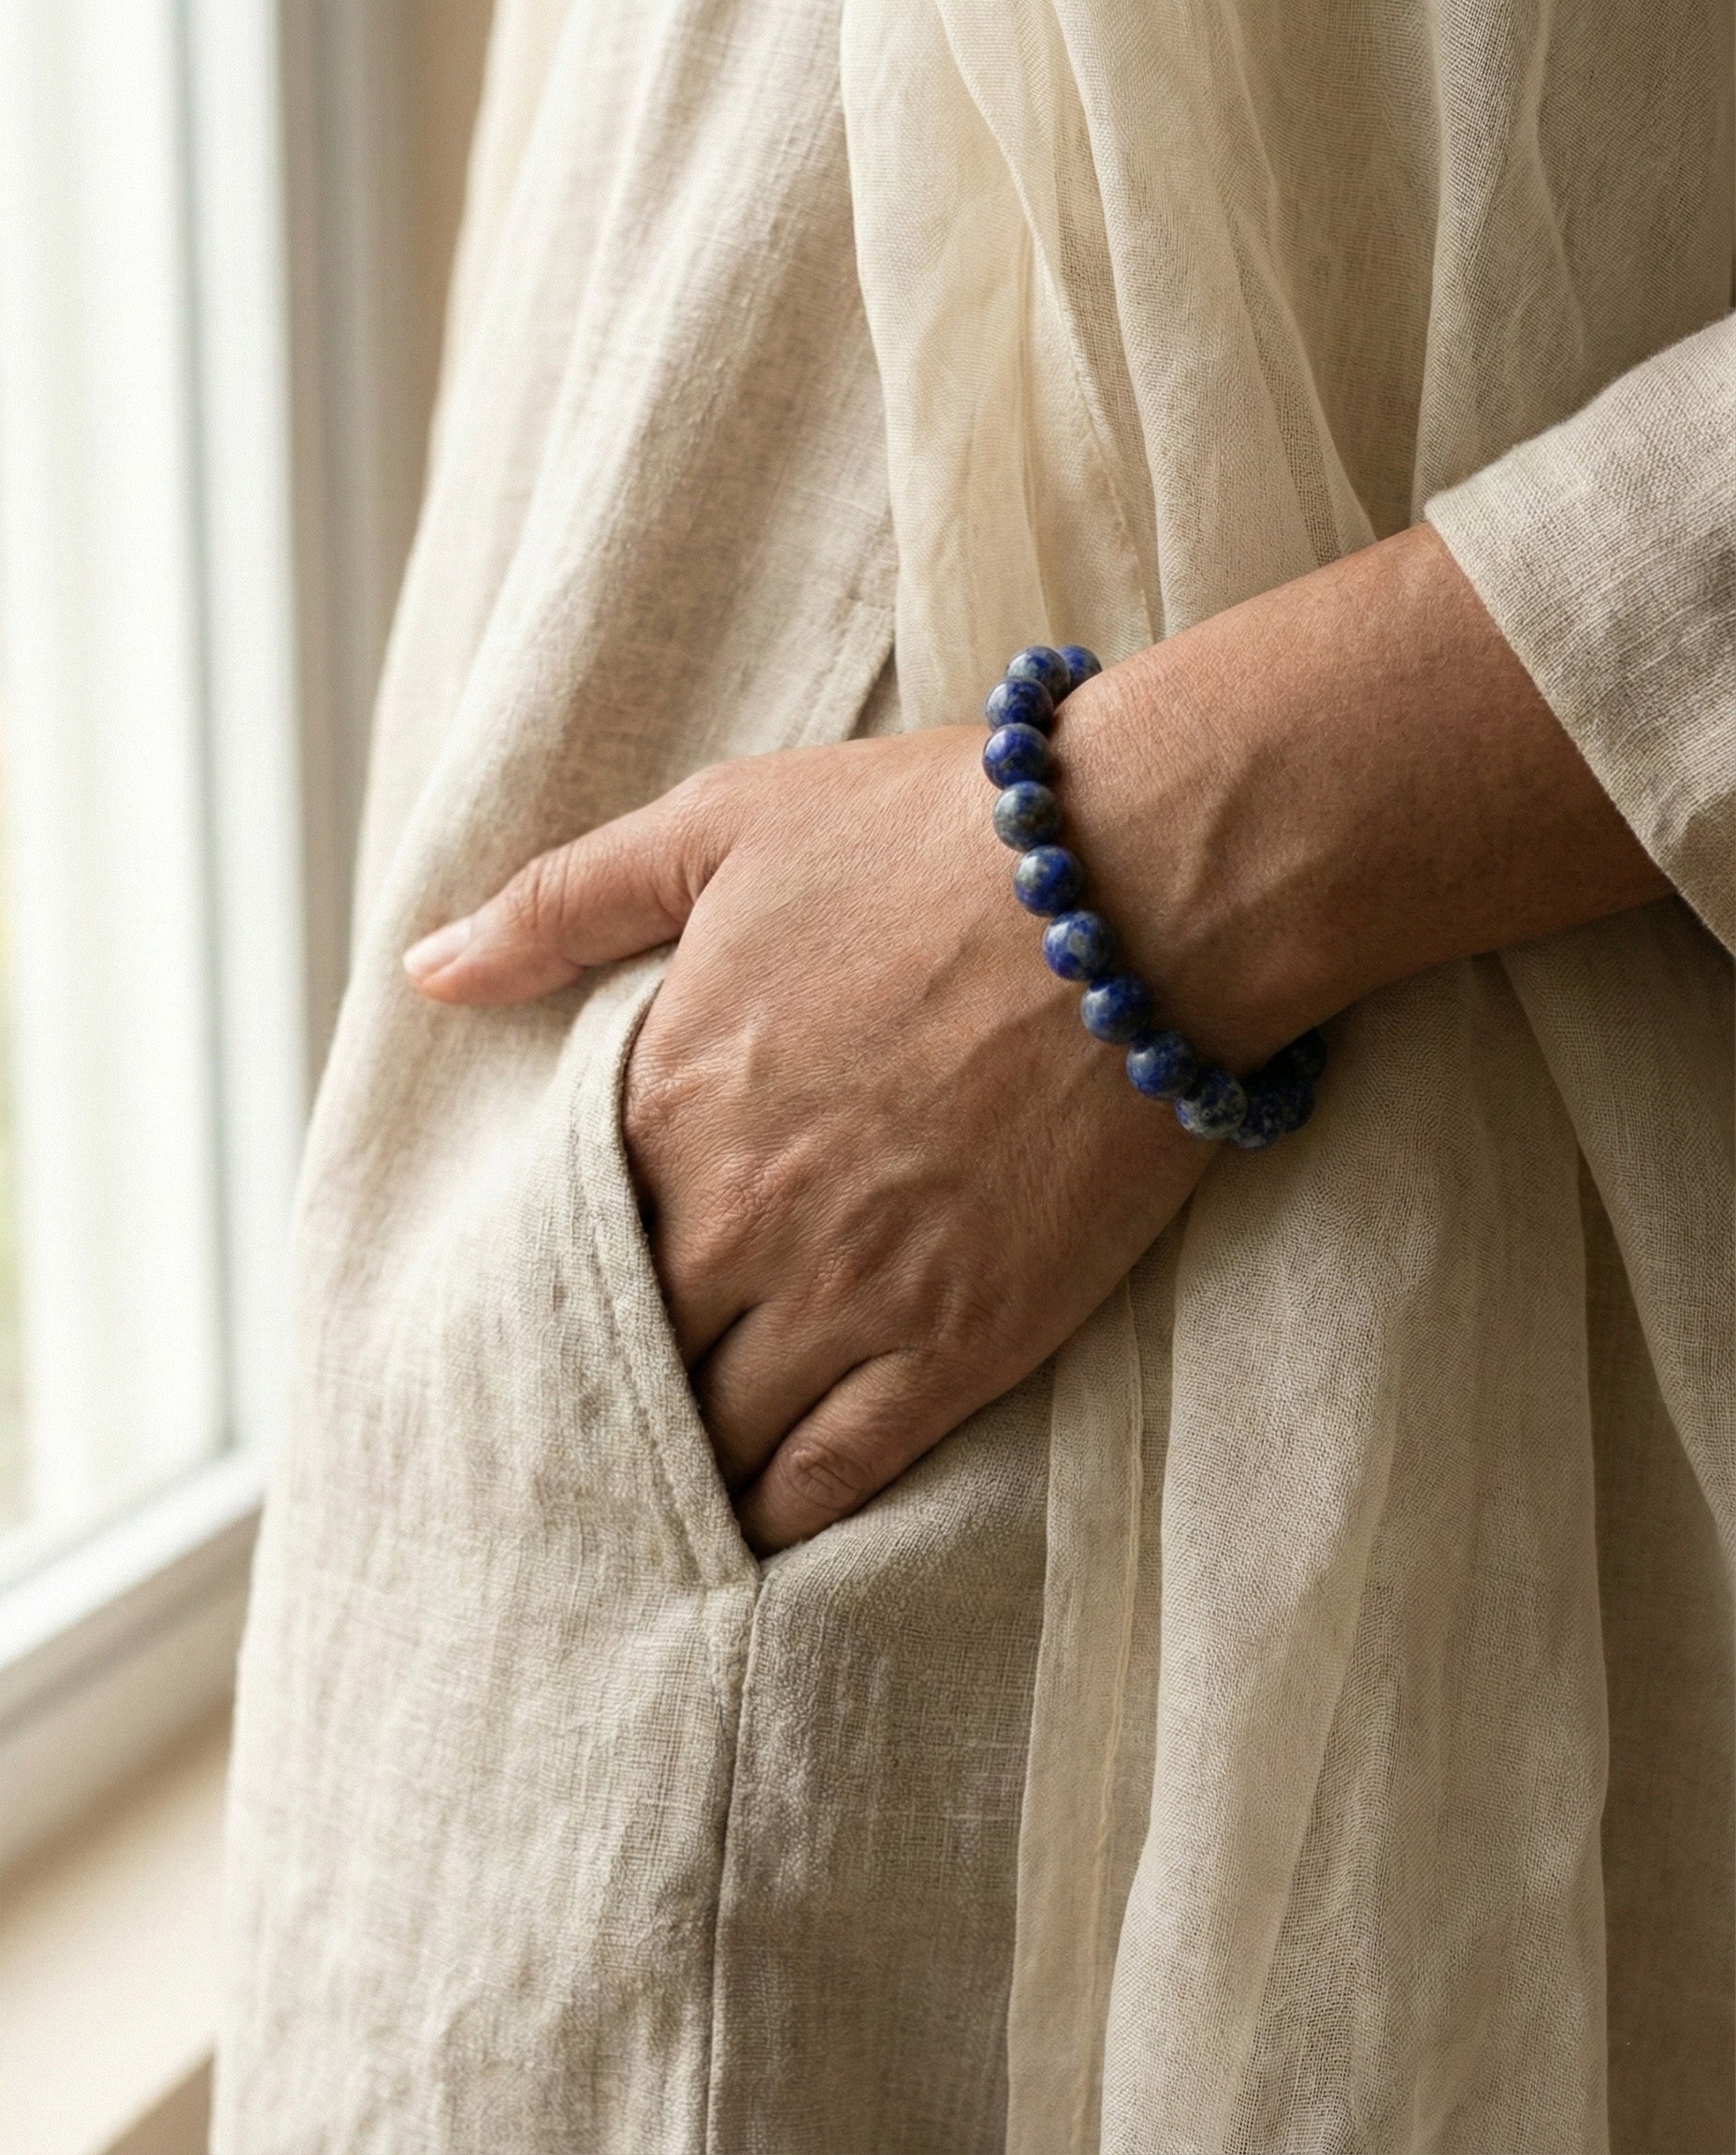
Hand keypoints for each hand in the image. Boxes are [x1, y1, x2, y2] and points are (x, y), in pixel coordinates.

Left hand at [405, 723, 1214, 1551]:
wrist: (1141, 885)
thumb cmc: (930, 838)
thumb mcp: (721, 826)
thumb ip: (560, 904)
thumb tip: (427, 971)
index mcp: (670, 1099)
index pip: (561, 1242)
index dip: (546, 1287)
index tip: (533, 1319)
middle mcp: (741, 1217)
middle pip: (628, 1355)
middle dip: (600, 1394)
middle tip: (575, 1435)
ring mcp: (854, 1292)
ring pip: (719, 1433)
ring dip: (677, 1467)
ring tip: (649, 1498)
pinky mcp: (964, 1340)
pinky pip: (838, 1472)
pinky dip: (779, 1513)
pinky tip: (750, 1533)